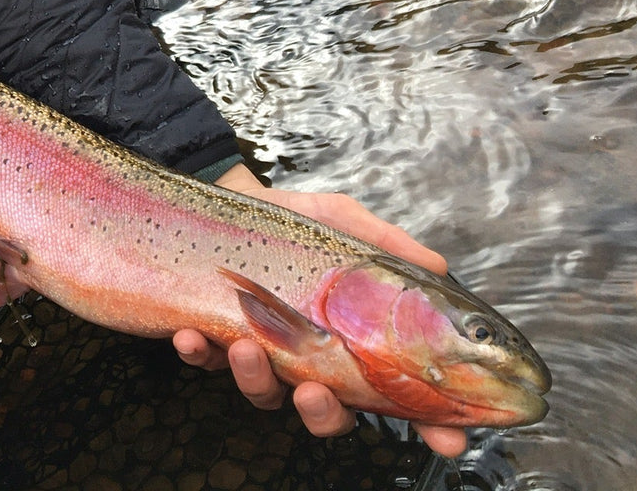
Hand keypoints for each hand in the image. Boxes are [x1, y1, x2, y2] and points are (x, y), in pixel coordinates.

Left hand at [171, 163, 467, 457]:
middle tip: (313, 392)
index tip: (446, 438)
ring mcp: (260, 354)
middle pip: (327, 412)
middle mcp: (308, 358)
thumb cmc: (288, 219)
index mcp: (348, 341)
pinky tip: (190, 336)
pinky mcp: (212, 342)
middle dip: (322, 413)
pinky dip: (198, 354)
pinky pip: (206, 362)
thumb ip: (385, 244)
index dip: (426, 423)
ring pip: (265, 392)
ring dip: (254, 379)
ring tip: (245, 347)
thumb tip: (439, 267)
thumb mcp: (339, 221)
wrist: (224, 198)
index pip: (395, 394)